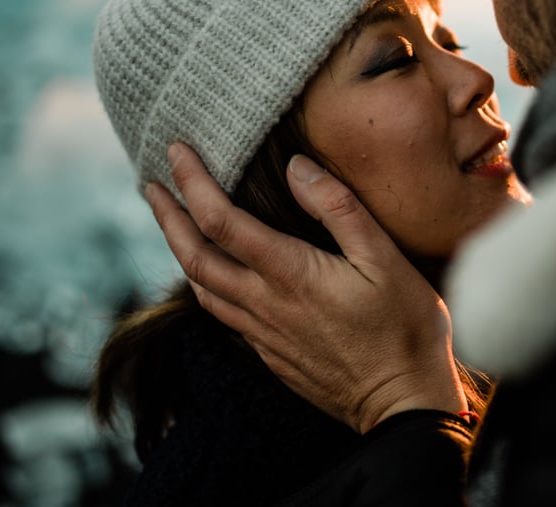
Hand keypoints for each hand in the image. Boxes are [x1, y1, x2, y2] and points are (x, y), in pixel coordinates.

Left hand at [146, 143, 466, 432]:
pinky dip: (206, 284)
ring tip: (174, 225)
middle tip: (152, 186)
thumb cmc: (403, 327)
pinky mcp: (272, 355)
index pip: (220, 220)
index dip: (192, 182)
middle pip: (194, 257)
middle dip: (167, 217)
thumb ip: (338, 208)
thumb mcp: (385, 257)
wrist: (402, 404)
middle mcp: (264, 304)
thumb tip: (295, 166)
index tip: (176, 151)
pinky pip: (224, 315)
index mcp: (289, 274)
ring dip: (180, 251)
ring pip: (202, 290)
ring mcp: (264, 334)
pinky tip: (215, 276)